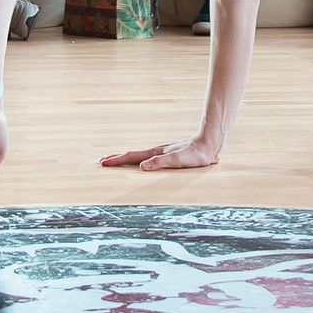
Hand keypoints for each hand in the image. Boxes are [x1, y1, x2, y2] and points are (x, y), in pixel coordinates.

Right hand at [101, 135, 222, 171]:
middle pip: (132, 155)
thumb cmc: (195, 155)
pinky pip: (148, 158)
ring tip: (118, 161)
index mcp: (156, 153)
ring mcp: (162, 153)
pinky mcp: (169, 156)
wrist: (209, 145)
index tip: (103, 163)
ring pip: (139, 156)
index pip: (132, 157)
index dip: (117, 160)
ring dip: (127, 159)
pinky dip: (139, 160)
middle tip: (103, 162)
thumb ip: (160, 163)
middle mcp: (156, 152)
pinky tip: (142, 164)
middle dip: (117, 159)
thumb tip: (141, 167)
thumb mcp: (177, 160)